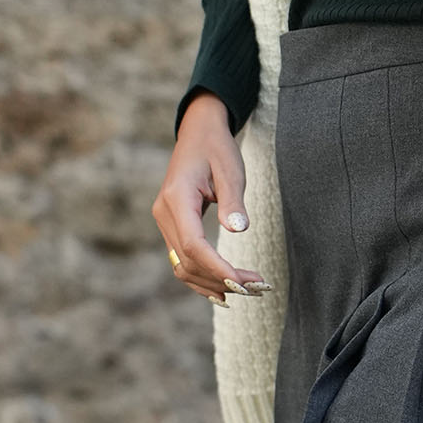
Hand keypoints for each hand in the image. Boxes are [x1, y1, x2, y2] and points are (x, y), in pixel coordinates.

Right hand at [151, 92, 267, 305]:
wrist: (198, 133)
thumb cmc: (216, 148)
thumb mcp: (231, 169)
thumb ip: (233, 201)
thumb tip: (238, 230)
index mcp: (176, 198)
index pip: (194, 244)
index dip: (217, 268)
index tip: (243, 282)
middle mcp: (164, 214)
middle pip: (187, 262)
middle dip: (220, 280)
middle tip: (257, 288)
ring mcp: (165, 222)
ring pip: (182, 267)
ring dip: (212, 283)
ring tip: (247, 289)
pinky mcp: (172, 227)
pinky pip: (182, 260)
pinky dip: (202, 277)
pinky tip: (224, 288)